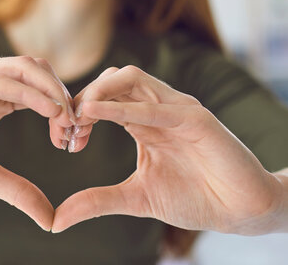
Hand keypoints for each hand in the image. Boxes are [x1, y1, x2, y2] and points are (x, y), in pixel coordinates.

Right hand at [0, 56, 74, 230]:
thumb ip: (16, 190)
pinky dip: (26, 92)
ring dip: (52, 92)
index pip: (41, 91)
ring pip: (24, 68)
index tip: (72, 142)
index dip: (64, 111)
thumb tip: (51, 218)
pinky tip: (47, 111)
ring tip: (66, 121)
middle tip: (75, 131)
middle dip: (65, 97)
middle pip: (40, 72)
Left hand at [52, 65, 283, 234]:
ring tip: (78, 116)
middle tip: (65, 127)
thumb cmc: (193, 198)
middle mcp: (158, 108)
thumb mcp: (136, 198)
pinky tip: (96, 113)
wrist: (239, 211)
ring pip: (132, 78)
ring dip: (98, 92)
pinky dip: (123, 107)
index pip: (103, 98)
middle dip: (82, 97)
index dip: (78, 111)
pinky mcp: (196, 119)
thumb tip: (58, 219)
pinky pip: (156, 106)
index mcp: (143, 120)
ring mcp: (178, 109)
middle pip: (112, 80)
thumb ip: (98, 200)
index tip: (62, 137)